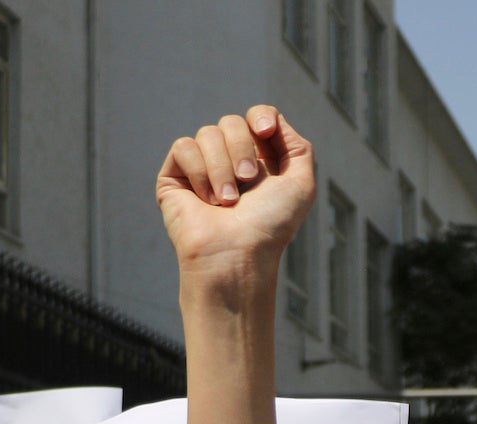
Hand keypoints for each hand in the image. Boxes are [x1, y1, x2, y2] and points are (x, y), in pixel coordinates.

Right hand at [157, 106, 314, 279]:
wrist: (237, 253)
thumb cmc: (270, 226)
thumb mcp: (301, 184)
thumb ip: (298, 147)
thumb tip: (272, 120)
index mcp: (260, 161)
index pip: (257, 116)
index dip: (261, 117)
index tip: (265, 133)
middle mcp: (230, 161)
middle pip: (232, 121)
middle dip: (242, 148)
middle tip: (247, 182)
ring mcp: (202, 167)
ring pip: (208, 133)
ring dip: (222, 168)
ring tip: (227, 202)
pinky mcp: (175, 175)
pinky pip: (184, 147)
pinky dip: (200, 172)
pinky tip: (206, 200)